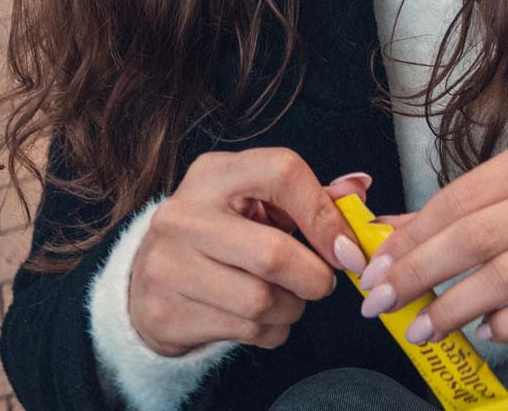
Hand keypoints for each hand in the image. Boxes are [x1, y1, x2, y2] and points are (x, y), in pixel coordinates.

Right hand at [129, 148, 370, 356]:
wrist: (149, 282)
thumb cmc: (221, 235)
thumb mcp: (260, 203)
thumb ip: (312, 196)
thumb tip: (358, 187)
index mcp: (215, 174)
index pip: (282, 174)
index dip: (324, 215)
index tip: (345, 247)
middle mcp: (184, 214)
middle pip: (273, 254)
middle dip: (315, 277)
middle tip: (323, 282)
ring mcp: (168, 265)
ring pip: (262, 301)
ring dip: (293, 308)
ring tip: (288, 298)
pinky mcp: (166, 313)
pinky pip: (248, 332)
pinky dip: (272, 331)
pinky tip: (262, 318)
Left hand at [357, 129, 507, 343]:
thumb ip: (464, 210)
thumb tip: (390, 233)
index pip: (460, 197)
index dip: (411, 236)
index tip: (375, 267)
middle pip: (476, 236)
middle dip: (418, 273)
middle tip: (381, 302)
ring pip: (505, 276)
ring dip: (452, 308)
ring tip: (422, 329)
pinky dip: (505, 325)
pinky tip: (484, 331)